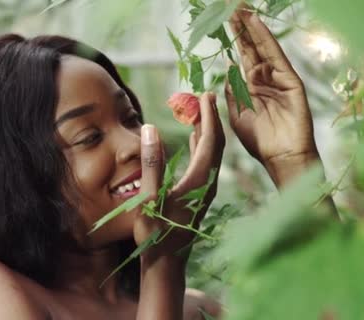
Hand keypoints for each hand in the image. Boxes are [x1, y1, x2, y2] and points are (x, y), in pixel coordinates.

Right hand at [134, 93, 224, 262]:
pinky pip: (204, 163)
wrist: (166, 263)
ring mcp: (205, 190)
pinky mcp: (198, 196)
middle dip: (211, 118)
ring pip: (211, 153)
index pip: (209, 141)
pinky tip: (193, 139)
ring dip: (206, 131)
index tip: (206, 94)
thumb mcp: (148, 197)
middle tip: (204, 96)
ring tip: (199, 111)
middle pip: (216, 144)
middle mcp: (207, 183)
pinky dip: (200, 146)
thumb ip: (150, 162)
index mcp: (199, 181)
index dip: (209, 116)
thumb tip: (150, 128)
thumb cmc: (154, 233)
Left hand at [225, 5, 318, 175]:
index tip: (223, 21)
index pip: (242, 57)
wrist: (280, 159)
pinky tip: (256, 25)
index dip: (234, 40)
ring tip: (240, 9)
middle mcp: (266, 79)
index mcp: (253, 87)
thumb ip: (233, 91)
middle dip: (242, 28)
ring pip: (263, 48)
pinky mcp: (291, 82)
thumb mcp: (237, 114)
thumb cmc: (259, 141)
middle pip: (252, 48)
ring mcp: (279, 79)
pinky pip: (276, 57)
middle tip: (231, 6)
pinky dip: (266, 40)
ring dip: (252, 28)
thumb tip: (228, 67)